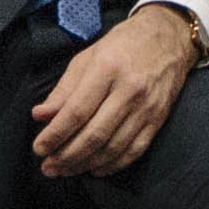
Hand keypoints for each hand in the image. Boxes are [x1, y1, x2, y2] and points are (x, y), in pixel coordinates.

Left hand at [29, 3, 201, 179]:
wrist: (170, 37)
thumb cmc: (123, 44)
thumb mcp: (88, 57)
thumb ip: (64, 89)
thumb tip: (41, 115)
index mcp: (107, 69)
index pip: (76, 111)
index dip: (55, 134)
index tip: (39, 148)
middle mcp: (129, 90)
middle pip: (94, 134)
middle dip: (66, 156)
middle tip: (48, 167)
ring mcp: (147, 107)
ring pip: (113, 147)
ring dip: (86, 164)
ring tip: (66, 171)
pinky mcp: (159, 118)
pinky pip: (135, 150)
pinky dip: (114, 165)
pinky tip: (96, 169)